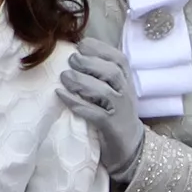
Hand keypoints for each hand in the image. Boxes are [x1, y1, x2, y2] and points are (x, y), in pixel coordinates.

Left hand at [56, 37, 143, 187]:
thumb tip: (75, 54)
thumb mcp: (113, 91)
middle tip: (71, 59)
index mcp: (127, 81)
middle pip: (113, 72)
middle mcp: (126, 93)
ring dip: (82, 82)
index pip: (119, 59)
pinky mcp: (112, 127)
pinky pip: (95, 114)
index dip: (101, 49)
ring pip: (104, 92)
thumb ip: (101, 74)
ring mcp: (120, 110)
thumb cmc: (115, 113)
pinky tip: (61, 95)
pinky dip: (77, 103)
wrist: (129, 146)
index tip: (81, 44)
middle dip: (90, 63)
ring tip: (64, 76)